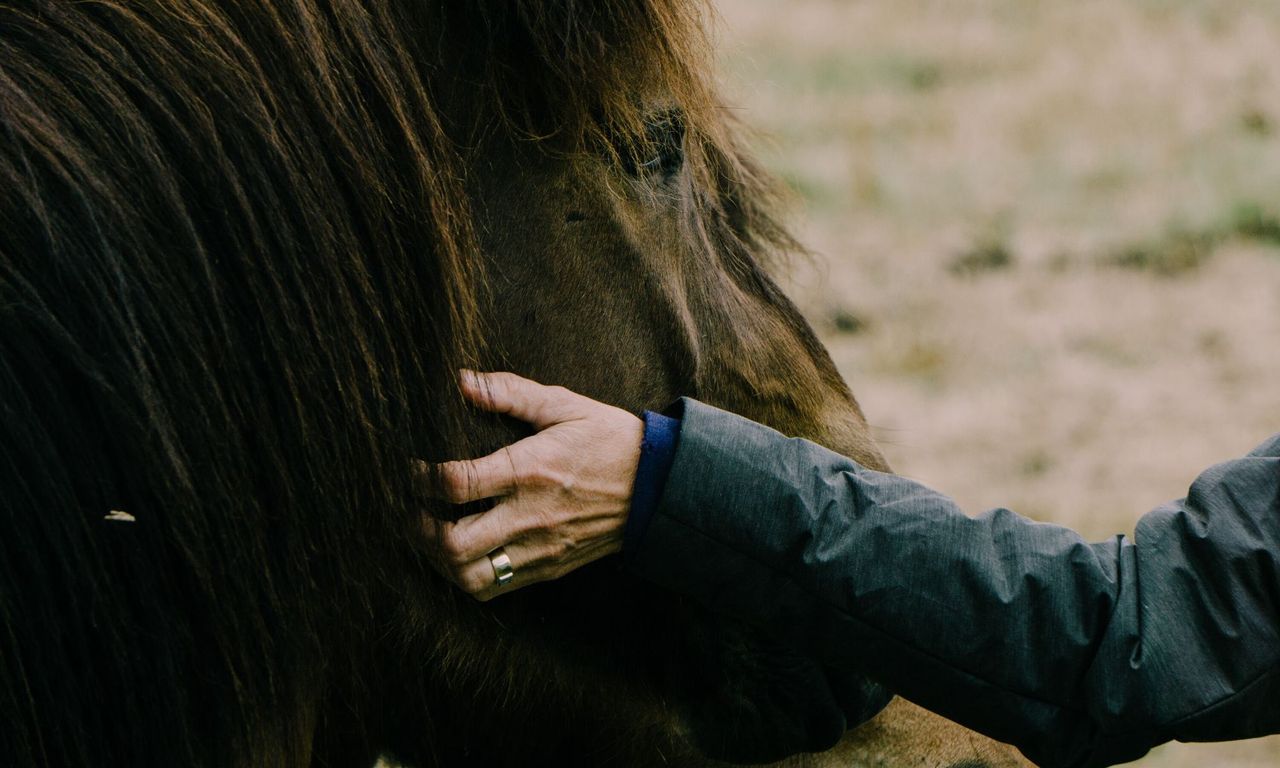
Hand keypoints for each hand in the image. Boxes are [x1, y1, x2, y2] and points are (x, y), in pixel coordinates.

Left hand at [422, 371, 643, 599]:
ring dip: (437, 560)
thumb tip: (462, 380)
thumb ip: (509, 392)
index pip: (456, 484)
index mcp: (530, 469)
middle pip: (453, 543)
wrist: (658, 486)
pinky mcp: (548, 567)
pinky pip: (495, 588)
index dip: (420, 479)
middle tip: (409, 508)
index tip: (411, 469)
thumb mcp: (564, 404)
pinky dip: (466, 575)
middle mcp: (530, 515)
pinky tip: (460, 553)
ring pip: (469, 577)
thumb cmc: (609, 439)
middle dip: (417, 528)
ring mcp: (539, 548)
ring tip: (430, 535)